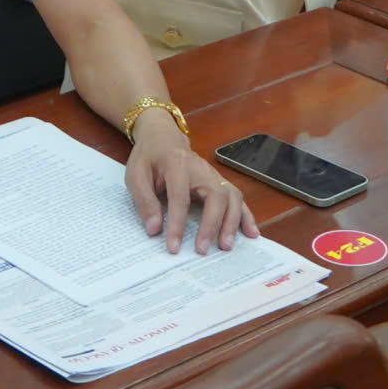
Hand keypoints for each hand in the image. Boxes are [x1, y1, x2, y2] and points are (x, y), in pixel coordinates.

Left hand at [124, 115, 257, 253]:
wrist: (163, 139)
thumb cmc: (148, 158)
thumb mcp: (135, 175)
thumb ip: (144, 201)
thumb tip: (154, 230)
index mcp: (176, 164)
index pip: (180, 197)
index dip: (177, 224)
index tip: (173, 247)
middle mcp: (201, 169)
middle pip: (216, 195)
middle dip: (211, 224)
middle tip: (202, 250)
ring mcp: (214, 175)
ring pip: (232, 197)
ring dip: (232, 223)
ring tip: (226, 246)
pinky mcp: (220, 182)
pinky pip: (238, 198)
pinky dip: (246, 216)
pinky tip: (251, 233)